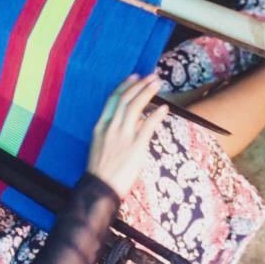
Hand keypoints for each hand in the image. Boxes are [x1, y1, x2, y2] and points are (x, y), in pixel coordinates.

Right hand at [87, 74, 168, 198]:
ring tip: (157, 84)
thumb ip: (116, 131)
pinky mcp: (136, 145)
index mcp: (101, 126)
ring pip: (135, 107)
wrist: (100, 187)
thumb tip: (136, 121)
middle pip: (126, 99)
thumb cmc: (101, 170)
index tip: (134, 77)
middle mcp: (111, 127)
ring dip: (147, 92)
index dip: (125, 86)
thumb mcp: (102, 146)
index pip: (113, 100)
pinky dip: (157, 114)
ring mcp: (123, 135)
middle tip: (151, 76)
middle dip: (140, 85)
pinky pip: (148, 125)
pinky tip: (164, 108)